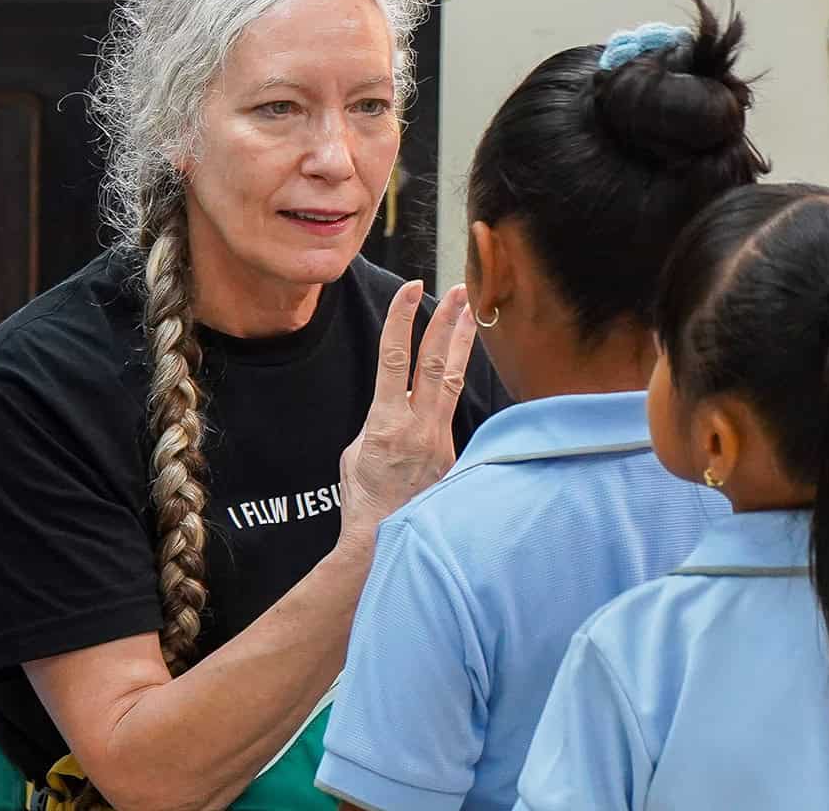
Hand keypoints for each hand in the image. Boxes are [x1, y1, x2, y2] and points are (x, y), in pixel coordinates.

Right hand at [336, 283, 475, 550]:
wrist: (384, 538)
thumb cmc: (362, 495)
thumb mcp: (356, 450)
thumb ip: (379, 421)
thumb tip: (395, 408)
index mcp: (386, 422)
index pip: (395, 358)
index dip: (402, 319)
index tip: (411, 289)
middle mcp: (418, 427)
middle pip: (435, 363)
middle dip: (446, 322)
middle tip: (457, 290)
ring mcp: (440, 441)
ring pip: (454, 382)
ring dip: (462, 344)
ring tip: (472, 313)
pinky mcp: (454, 455)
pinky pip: (453, 415)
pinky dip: (454, 391)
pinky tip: (459, 370)